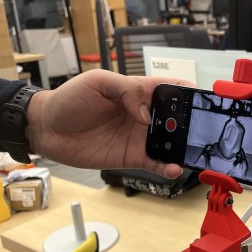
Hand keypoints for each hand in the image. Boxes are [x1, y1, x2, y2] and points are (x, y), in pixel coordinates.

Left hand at [25, 69, 193, 178]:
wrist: (46, 128)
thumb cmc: (70, 99)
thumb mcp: (98, 83)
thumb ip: (127, 91)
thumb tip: (147, 114)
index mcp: (139, 92)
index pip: (172, 90)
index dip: (190, 93)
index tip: (204, 101)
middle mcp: (144, 115)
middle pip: (177, 119)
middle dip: (193, 124)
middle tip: (204, 132)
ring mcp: (139, 137)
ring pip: (170, 143)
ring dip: (183, 148)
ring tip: (193, 152)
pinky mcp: (131, 157)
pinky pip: (155, 163)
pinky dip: (167, 167)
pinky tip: (173, 168)